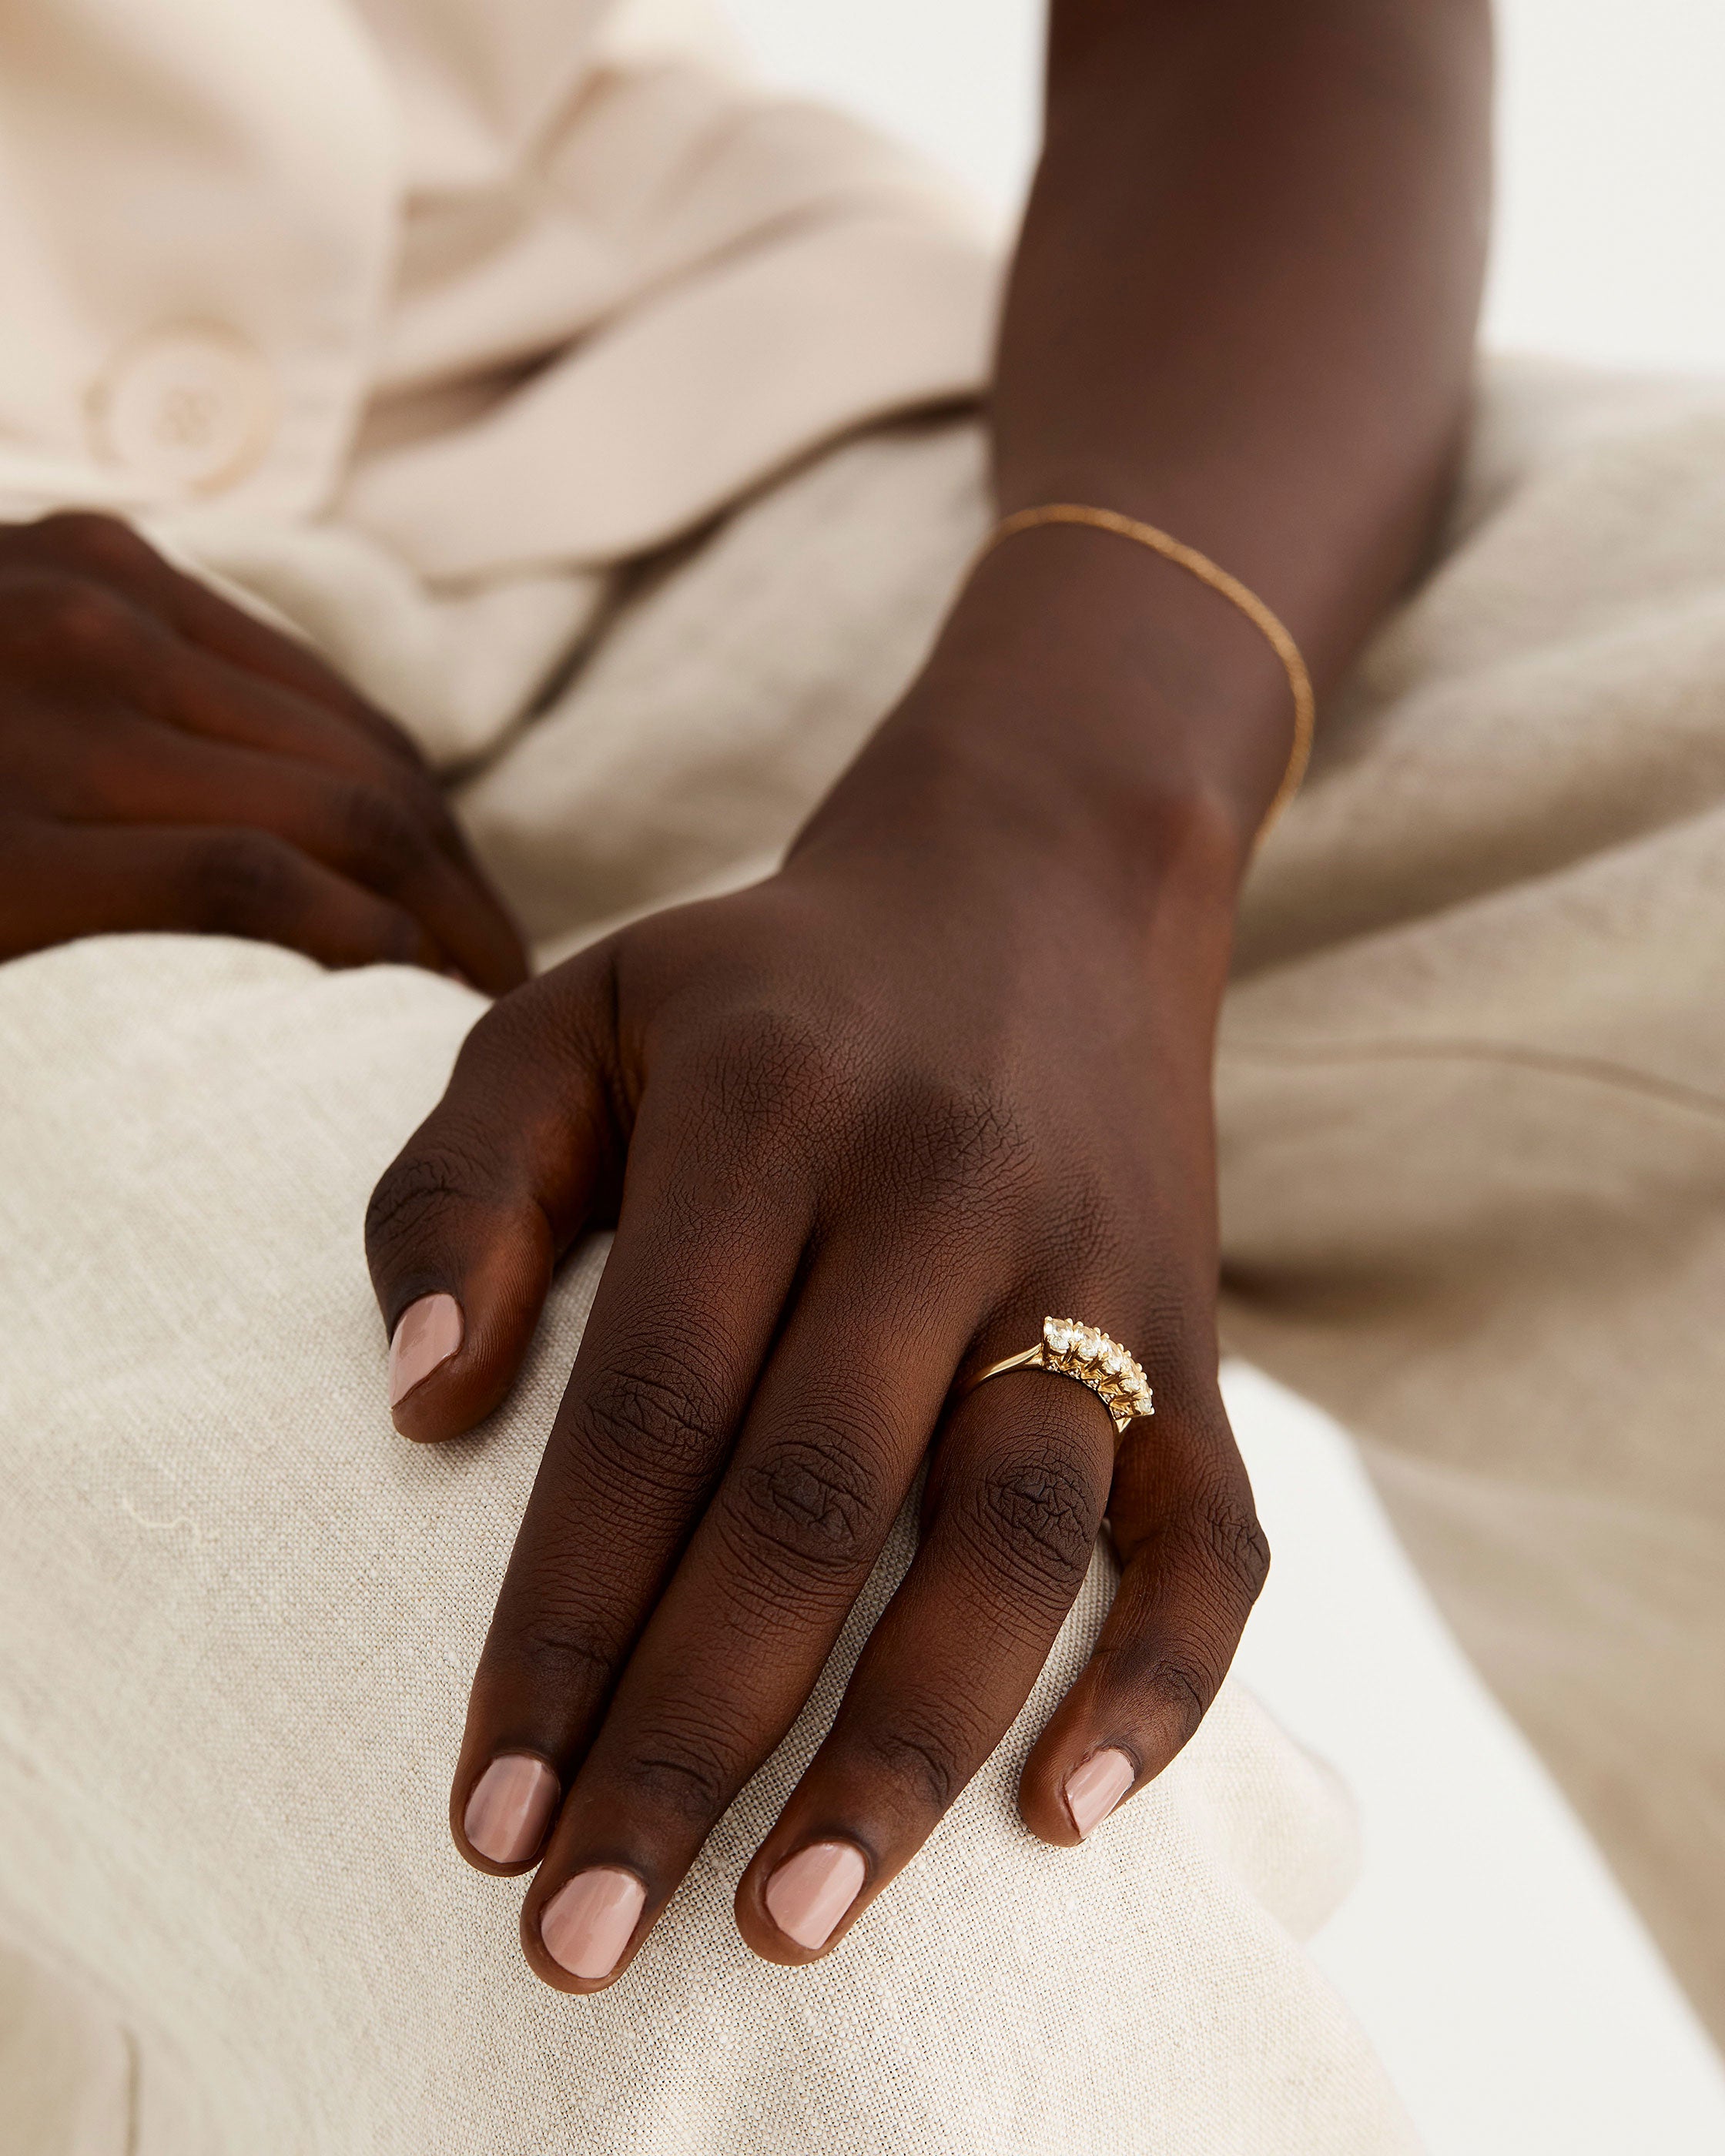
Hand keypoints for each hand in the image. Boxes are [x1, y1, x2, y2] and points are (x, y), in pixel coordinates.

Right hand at [0, 512, 526, 986]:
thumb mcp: (4, 668)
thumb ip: (112, 695)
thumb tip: (247, 797)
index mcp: (103, 571)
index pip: (331, 711)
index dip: (428, 830)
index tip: (461, 921)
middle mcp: (97, 619)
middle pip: (365, 768)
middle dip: (458, 891)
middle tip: (496, 983)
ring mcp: (54, 722)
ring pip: (340, 818)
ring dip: (440, 928)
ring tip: (467, 1010)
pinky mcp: (9, 853)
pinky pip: (243, 880)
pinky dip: (351, 943)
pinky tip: (394, 996)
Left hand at [365, 633, 1269, 1991]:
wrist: (1038, 883)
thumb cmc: (771, 981)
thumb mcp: (575, 1013)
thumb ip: (460, 1188)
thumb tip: (417, 1412)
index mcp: (771, 1119)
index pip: (648, 1417)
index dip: (559, 1630)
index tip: (484, 1819)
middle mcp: (940, 1199)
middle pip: (814, 1510)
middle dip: (690, 1742)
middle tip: (585, 1942)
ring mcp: (1089, 1270)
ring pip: (1010, 1540)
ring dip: (905, 1751)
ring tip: (794, 1921)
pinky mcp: (1192, 1330)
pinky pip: (1212, 1530)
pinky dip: (1160, 1680)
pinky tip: (1068, 1817)